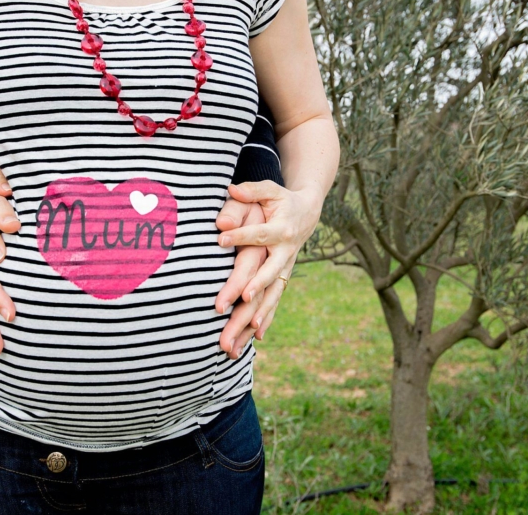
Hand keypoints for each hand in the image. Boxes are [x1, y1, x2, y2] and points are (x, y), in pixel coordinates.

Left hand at [214, 181, 322, 354]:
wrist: (307, 212)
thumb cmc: (281, 200)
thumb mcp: (269, 190)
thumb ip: (251, 190)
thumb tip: (232, 190)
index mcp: (281, 229)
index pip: (258, 233)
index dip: (241, 235)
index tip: (220, 239)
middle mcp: (285, 253)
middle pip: (269, 273)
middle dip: (256, 287)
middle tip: (242, 297)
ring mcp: (285, 269)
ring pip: (272, 295)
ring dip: (258, 314)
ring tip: (246, 330)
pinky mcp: (282, 279)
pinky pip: (274, 301)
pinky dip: (266, 319)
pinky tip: (256, 337)